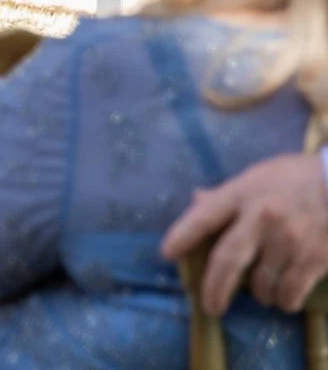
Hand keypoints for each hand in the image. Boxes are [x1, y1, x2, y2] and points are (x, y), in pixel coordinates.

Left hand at [160, 150, 327, 313]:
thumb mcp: (259, 176)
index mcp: (242, 193)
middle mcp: (261, 217)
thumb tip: (196, 200)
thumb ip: (228, 193)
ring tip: (261, 294)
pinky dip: (284, 301)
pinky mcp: (314, 259)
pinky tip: (284, 299)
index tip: (168, 255)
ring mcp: (288, 240)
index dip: (182, 236)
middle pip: (227, 260)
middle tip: (210, 306)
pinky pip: (290, 292)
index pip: (203, 216)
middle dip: (214, 288)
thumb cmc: (298, 178)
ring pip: (261, 283)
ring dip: (259, 295)